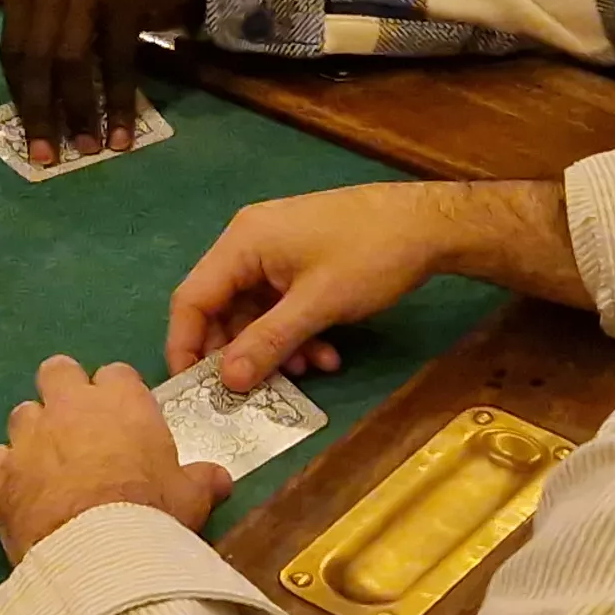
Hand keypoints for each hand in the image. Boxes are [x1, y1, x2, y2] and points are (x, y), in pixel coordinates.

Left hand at [0, 0, 203, 162]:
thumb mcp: (74, 1)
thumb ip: (51, 36)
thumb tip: (36, 108)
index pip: (11, 48)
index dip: (20, 96)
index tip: (29, 135)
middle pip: (35, 57)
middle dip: (41, 112)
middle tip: (47, 156)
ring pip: (70, 61)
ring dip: (79, 111)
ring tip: (88, 147)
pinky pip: (115, 61)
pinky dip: (118, 102)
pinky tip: (122, 132)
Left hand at [0, 356, 230, 564]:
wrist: (98, 557)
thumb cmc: (154, 515)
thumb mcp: (191, 499)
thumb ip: (202, 480)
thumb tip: (219, 478)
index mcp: (121, 402)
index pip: (117, 375)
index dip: (119, 395)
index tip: (125, 420)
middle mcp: (70, 407)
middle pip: (58, 372)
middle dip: (64, 391)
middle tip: (79, 426)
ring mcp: (29, 437)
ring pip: (23, 413)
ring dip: (35, 432)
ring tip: (50, 464)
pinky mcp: (0, 473)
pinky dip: (9, 470)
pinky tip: (22, 491)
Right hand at [166, 185, 464, 389]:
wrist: (428, 223)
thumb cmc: (370, 256)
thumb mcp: (318, 305)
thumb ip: (268, 342)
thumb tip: (227, 382)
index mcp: (242, 242)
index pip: (192, 298)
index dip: (186, 346)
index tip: (192, 390)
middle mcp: (250, 243)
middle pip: (223, 308)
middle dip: (243, 352)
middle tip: (259, 390)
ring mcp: (276, 252)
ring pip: (256, 312)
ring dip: (277, 347)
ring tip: (311, 369)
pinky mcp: (300, 261)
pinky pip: (281, 305)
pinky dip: (297, 332)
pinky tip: (328, 353)